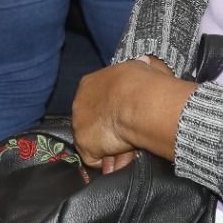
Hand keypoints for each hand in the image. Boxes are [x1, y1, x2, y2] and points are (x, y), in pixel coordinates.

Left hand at [72, 55, 186, 163]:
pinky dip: (108, 161)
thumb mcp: (138, 67)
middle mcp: (78, 104)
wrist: (137, 101)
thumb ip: (136, 67)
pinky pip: (95, 159)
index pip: (96, 100)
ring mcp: (79, 126)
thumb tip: (144, 61)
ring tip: (127, 146)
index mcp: (88, 84)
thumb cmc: (140, 83)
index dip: (110, 109)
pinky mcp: (84, 146)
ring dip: (110, 146)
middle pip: (92, 121)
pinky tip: (121, 156)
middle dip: (107, 129)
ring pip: (94, 141)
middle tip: (127, 133)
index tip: (123, 113)